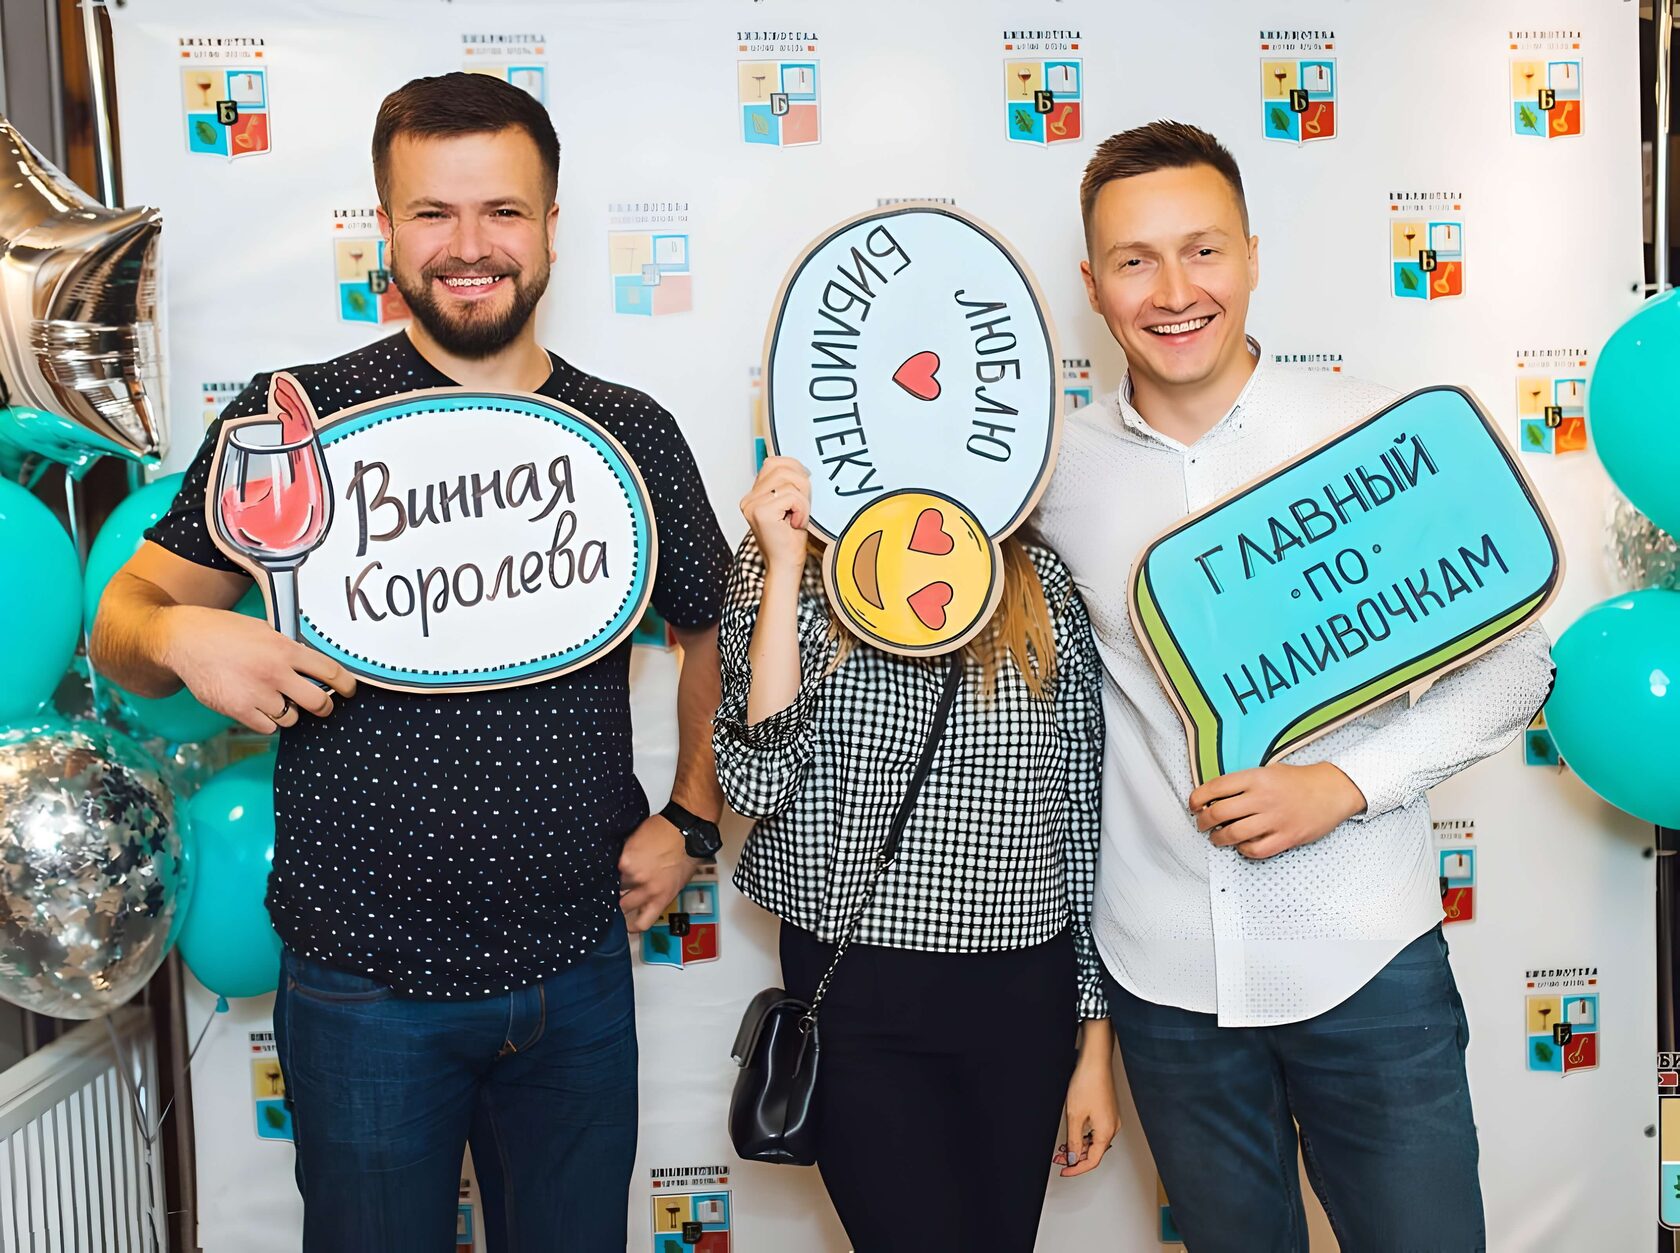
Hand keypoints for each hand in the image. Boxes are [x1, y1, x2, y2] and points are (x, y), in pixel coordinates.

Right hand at [159, 604, 355, 732]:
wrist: (184, 640)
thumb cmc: (225, 632)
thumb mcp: (264, 630)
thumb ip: (288, 648)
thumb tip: (313, 665)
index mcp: (285, 649)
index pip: (330, 672)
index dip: (345, 685)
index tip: (349, 690)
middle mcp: (275, 673)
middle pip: (318, 703)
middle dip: (324, 706)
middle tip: (321, 704)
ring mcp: (257, 694)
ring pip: (292, 718)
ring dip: (290, 713)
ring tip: (277, 700)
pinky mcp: (238, 710)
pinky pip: (268, 728)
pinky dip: (268, 722)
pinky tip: (259, 707)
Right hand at [617, 814, 704, 932]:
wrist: (684, 829)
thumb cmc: (688, 852)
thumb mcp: (678, 881)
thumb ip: (660, 893)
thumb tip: (648, 897)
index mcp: (661, 898)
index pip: (641, 923)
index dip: (631, 925)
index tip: (627, 923)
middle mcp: (646, 890)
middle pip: (623, 904)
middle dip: (621, 898)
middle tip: (622, 890)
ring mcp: (633, 875)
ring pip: (616, 882)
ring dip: (619, 876)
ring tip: (629, 864)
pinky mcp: (624, 859)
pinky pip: (614, 864)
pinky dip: (617, 860)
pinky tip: (623, 853)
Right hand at [739, 456, 810, 578]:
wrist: (785, 566)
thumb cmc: (789, 541)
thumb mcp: (791, 506)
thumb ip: (789, 485)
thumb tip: (801, 468)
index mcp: (753, 495)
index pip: (773, 463)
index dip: (794, 470)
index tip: (802, 489)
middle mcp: (749, 499)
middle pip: (782, 468)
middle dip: (802, 484)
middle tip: (802, 508)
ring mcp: (752, 505)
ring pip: (789, 481)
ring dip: (803, 500)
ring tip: (798, 517)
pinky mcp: (761, 512)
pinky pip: (792, 496)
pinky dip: (802, 509)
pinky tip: (796, 523)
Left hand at [1056, 1023, 1118, 1176]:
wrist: (1095, 1061)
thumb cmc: (1088, 1083)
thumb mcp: (1074, 1116)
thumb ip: (1073, 1140)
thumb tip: (1073, 1158)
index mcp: (1106, 1132)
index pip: (1092, 1161)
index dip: (1076, 1169)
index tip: (1064, 1171)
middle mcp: (1112, 1127)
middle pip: (1094, 1152)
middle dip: (1075, 1157)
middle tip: (1059, 1159)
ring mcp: (1111, 1119)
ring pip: (1094, 1141)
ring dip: (1078, 1146)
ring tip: (1062, 1146)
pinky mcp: (1107, 1111)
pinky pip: (1096, 1130)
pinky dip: (1083, 1135)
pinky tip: (1073, 1133)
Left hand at [1189, 762, 1366, 860]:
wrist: (1332, 790)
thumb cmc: (1299, 780)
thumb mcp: (1268, 770)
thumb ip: (1244, 782)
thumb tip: (1214, 797)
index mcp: (1256, 778)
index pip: (1215, 787)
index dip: (1196, 798)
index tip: (1193, 805)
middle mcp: (1263, 798)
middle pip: (1218, 813)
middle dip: (1202, 821)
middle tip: (1201, 823)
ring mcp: (1275, 819)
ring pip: (1233, 834)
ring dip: (1218, 838)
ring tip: (1216, 837)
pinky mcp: (1286, 837)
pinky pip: (1256, 850)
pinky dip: (1243, 850)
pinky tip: (1241, 845)